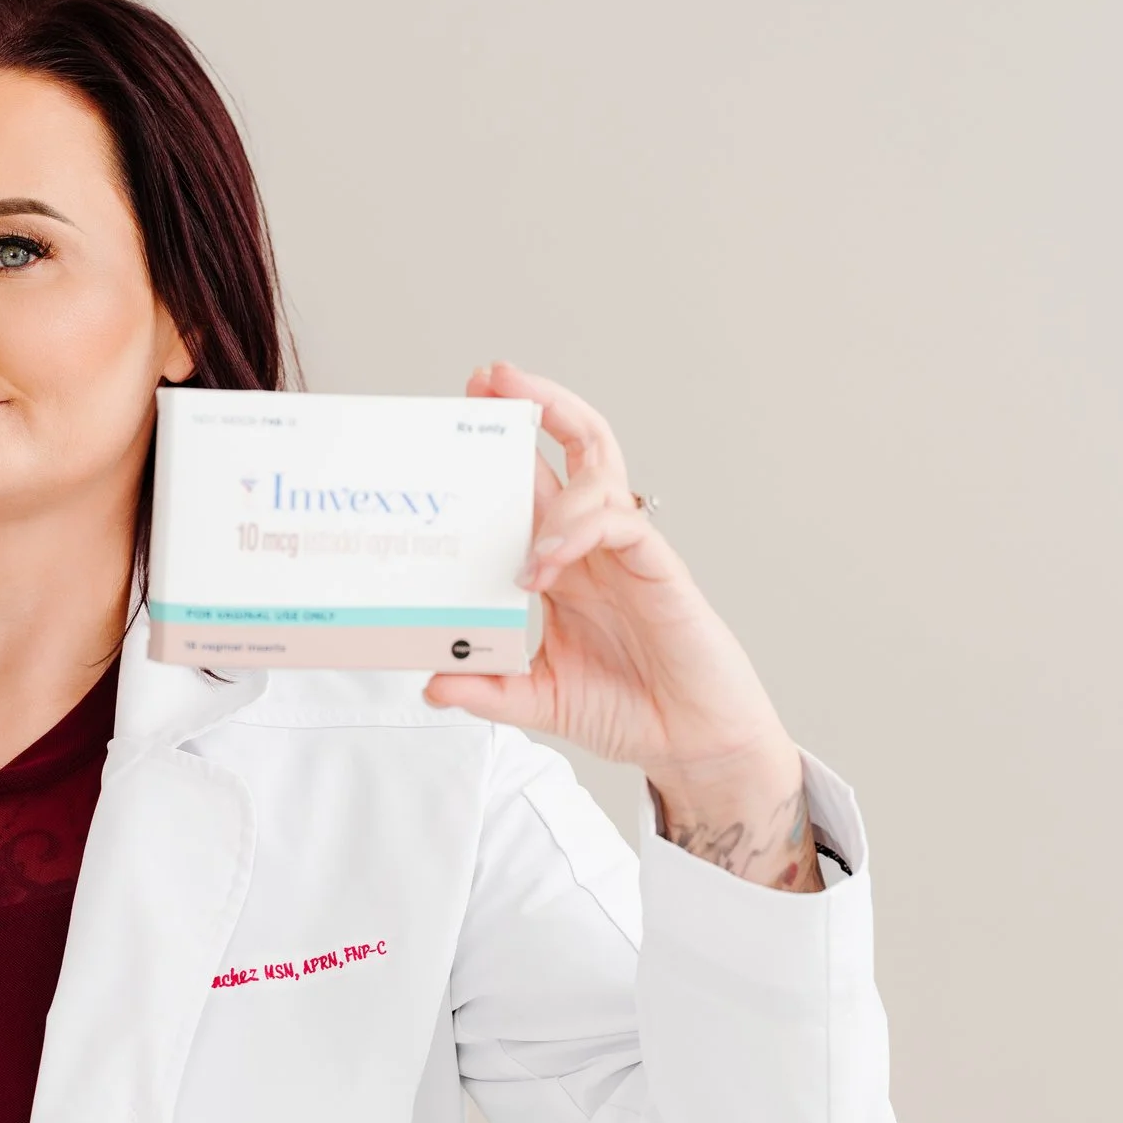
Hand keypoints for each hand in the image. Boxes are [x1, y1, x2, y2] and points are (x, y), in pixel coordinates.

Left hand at [421, 363, 819, 888]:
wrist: (692, 744)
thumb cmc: (628, 708)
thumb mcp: (536, 699)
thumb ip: (485, 689)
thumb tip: (429, 682)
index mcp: (563, 567)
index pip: (530, 489)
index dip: (500, 452)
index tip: (456, 420)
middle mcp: (594, 548)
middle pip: (572, 451)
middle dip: (534, 406)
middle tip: (488, 379)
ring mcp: (628, 554)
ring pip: (600, 469)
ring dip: (553, 447)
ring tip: (508, 450)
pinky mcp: (660, 570)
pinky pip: (621, 524)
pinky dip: (578, 529)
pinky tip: (544, 558)